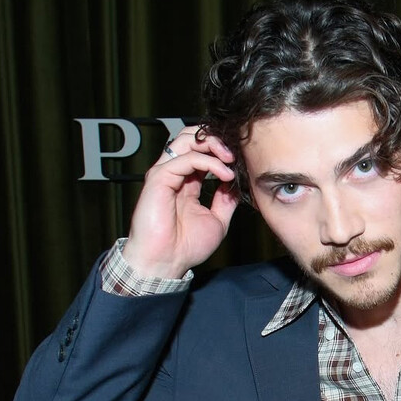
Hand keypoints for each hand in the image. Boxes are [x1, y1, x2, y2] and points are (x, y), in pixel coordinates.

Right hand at [121, 126, 238, 278]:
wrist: (166, 263)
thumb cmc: (185, 247)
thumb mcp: (217, 220)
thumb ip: (226, 200)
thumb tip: (237, 184)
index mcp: (187, 183)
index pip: (202, 151)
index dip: (221, 149)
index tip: (241, 159)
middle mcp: (175, 174)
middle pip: (191, 137)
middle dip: (216, 138)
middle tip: (235, 153)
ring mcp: (166, 174)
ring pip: (186, 140)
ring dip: (213, 144)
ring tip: (231, 158)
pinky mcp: (159, 178)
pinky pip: (186, 159)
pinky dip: (209, 162)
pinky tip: (225, 174)